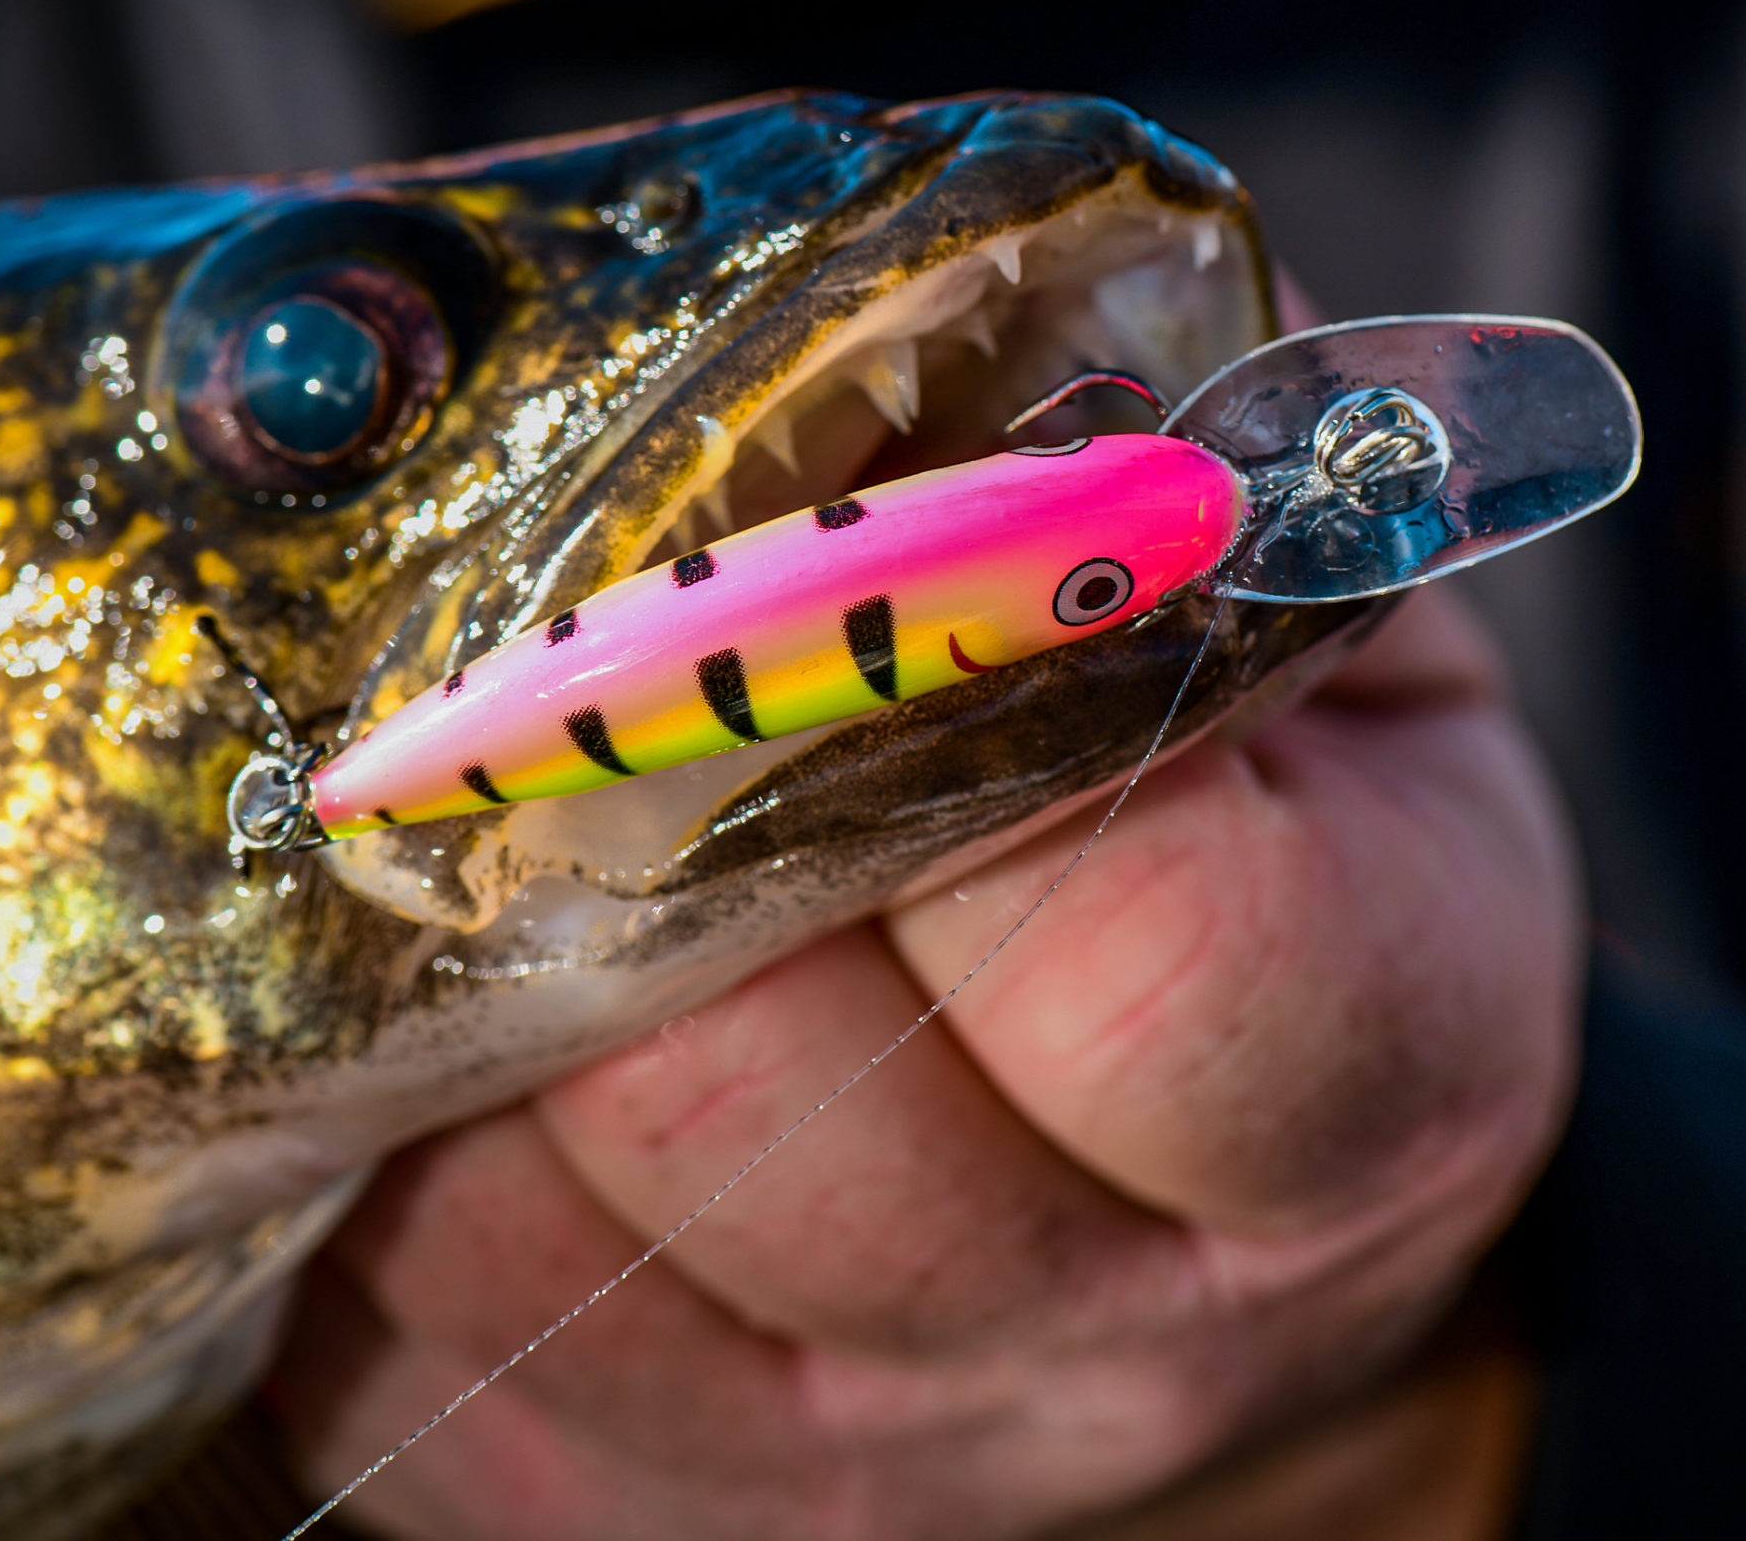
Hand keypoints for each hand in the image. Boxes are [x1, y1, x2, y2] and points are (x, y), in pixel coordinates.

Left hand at [267, 584, 1582, 1539]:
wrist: (1245, 1225)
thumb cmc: (1293, 861)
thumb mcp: (1337, 648)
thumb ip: (1172, 497)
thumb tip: (872, 324)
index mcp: (1365, 1095)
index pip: (1141, 952)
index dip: (952, 708)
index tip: (852, 543)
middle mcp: (1116, 1344)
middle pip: (764, 1100)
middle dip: (638, 827)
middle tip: (596, 652)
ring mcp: (862, 1468)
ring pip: (532, 1227)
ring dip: (467, 974)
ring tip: (510, 812)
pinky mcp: (633, 1513)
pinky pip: (402, 1330)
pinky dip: (380, 1134)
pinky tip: (454, 1004)